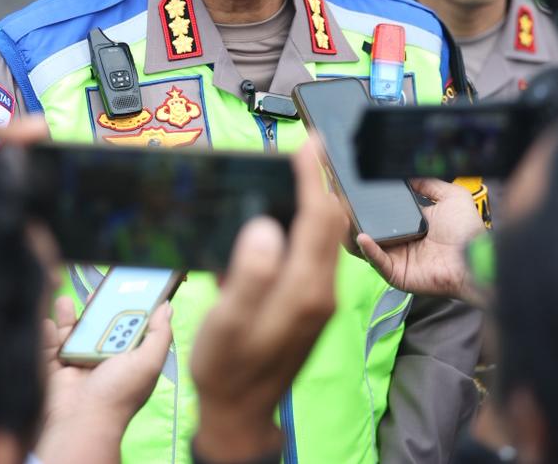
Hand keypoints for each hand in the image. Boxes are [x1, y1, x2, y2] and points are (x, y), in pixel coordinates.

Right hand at [35, 295, 172, 463]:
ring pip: (73, 332)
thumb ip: (159, 333)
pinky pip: (50, 345)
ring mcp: (79, 362)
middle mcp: (103, 359)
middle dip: (97, 307)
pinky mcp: (56, 367)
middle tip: (96, 293)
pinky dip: (46, 332)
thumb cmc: (119, 393)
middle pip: (100, 325)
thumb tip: (167, 306)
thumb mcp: (148, 362)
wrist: (82, 420)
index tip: (126, 287)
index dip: (128, 306)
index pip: (129, 326)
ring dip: (68, 315)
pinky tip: (48, 322)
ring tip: (64, 302)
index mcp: (128, 357)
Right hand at [191, 140, 341, 461]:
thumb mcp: (226, 324)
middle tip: (309, 146)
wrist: (239, 415)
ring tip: (301, 171)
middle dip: (322, 181)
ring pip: (327, 237)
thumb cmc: (226, 370)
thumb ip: (248, 276)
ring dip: (317, 200)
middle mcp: (320, 291)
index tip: (310, 141)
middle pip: (331, 223)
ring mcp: (318, 300)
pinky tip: (287, 216)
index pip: (319, 218)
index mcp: (304, 290)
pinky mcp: (309, 306)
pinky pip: (315, 253)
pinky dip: (306, 224)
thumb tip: (265, 225)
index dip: (314, 176)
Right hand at [356, 179, 485, 303]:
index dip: (371, 203)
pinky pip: (377, 261)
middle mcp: (402, 241)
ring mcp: (397, 258)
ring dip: (354, 233)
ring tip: (345, 218)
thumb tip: (408, 174)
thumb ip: (429, 184)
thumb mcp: (450, 196)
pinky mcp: (397, 273)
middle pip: (370, 229)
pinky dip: (368, 250)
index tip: (356, 190)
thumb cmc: (467, 231)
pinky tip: (362, 236)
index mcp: (413, 224)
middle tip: (340, 203)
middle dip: (355, 217)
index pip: (385, 212)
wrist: (474, 258)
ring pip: (367, 246)